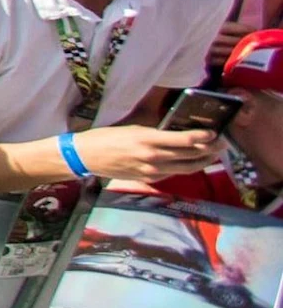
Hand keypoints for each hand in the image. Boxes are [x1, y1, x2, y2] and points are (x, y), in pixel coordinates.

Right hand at [70, 122, 226, 180]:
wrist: (86, 156)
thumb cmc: (106, 137)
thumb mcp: (132, 128)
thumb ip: (155, 131)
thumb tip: (176, 130)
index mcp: (149, 140)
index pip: (185, 140)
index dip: (203, 137)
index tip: (215, 133)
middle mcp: (154, 157)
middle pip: (191, 155)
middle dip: (209, 150)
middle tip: (221, 143)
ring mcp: (153, 171)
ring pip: (187, 168)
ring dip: (203, 162)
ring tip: (212, 155)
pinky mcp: (149, 179)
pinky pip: (173, 173)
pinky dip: (184, 167)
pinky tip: (190, 162)